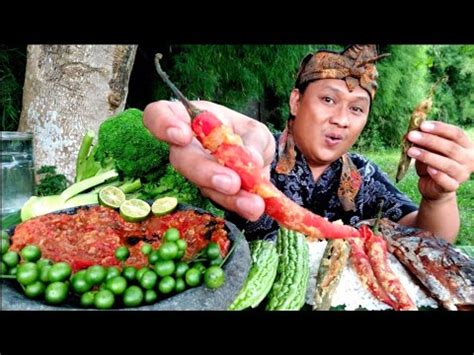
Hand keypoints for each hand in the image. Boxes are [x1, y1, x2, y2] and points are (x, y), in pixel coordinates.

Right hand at [143, 100, 274, 220]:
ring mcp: (195, 173)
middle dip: (205, 172)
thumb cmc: (246, 135)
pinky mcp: (209, 193)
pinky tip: (256, 208)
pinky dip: (240, 205)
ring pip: (202, 185)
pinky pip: (220, 200)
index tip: (182, 135)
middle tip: (231, 183)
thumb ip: (253, 141)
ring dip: (228, 197)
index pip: (159, 114)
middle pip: (181, 159)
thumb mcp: (255, 131)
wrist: (257, 159)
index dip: (163, 124)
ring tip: (253, 204)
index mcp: (190, 119)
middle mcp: (186, 147)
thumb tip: (251, 161)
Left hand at [407, 121, 473, 200]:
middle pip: (451, 148)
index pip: (457, 134)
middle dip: (429, 140)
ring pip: (448, 164)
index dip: (440, 128)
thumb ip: (422, 141)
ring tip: (410, 151)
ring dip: (428, 156)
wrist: (432, 186)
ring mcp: (462, 174)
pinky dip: (438, 175)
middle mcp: (468, 159)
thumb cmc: (431, 163)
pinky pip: (447, 181)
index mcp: (466, 146)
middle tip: (411, 135)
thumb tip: (409, 133)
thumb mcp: (427, 149)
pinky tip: (428, 169)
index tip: (422, 125)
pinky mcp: (452, 187)